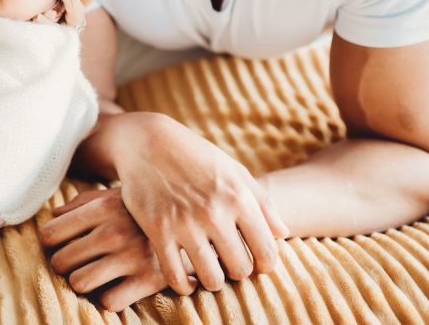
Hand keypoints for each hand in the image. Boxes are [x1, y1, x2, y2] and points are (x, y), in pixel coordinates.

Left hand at [42, 188, 197, 311]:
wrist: (194, 221)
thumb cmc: (144, 210)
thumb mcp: (115, 196)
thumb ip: (82, 204)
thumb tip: (53, 217)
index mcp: (101, 207)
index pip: (51, 233)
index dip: (50, 244)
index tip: (58, 246)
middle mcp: (113, 231)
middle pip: (61, 261)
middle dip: (64, 265)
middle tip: (74, 263)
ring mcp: (130, 256)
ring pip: (79, 283)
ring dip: (82, 282)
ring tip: (92, 276)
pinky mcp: (147, 279)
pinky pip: (108, 301)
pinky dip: (108, 297)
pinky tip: (116, 286)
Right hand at [115, 114, 287, 294]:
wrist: (145, 141)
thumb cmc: (195, 155)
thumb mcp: (233, 170)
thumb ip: (262, 201)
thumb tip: (283, 233)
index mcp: (238, 196)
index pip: (266, 252)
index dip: (264, 265)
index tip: (256, 264)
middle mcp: (214, 212)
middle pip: (240, 270)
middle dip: (238, 272)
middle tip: (229, 264)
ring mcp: (184, 223)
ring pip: (211, 279)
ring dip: (213, 280)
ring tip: (209, 271)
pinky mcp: (157, 231)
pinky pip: (176, 277)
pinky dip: (184, 285)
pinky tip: (186, 278)